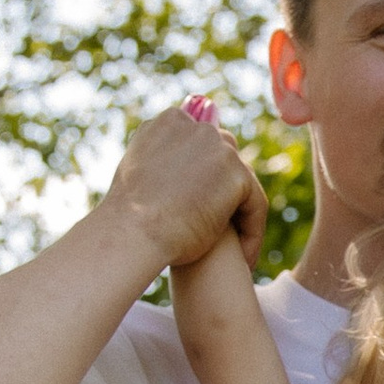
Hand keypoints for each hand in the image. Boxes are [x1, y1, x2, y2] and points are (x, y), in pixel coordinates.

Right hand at [103, 106, 267, 274]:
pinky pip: (255, 205)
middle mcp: (197, 127)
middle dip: (224, 192)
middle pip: (224, 159)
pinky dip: (252, 233)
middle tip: (220, 233)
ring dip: (240, 216)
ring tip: (235, 254)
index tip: (195, 211)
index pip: (201, 146)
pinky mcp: (237, 174)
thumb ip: (164, 161)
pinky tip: (244, 261)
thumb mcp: (142, 173)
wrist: (132, 231)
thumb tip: (187, 168)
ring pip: (241, 183)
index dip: (202, 180)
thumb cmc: (128, 218)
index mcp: (169, 122)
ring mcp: (218, 147)